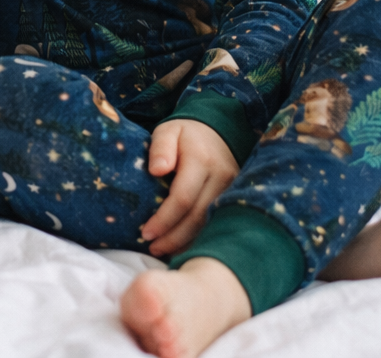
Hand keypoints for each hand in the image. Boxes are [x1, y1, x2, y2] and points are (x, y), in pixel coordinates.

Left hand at [139, 119, 240, 255]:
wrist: (219, 130)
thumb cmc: (186, 134)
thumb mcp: (168, 130)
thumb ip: (161, 147)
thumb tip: (157, 170)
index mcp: (201, 160)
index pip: (183, 198)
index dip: (164, 219)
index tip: (146, 232)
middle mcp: (221, 177)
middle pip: (197, 217)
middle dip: (173, 237)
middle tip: (152, 247)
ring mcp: (232, 189)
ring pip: (209, 224)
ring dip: (186, 242)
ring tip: (163, 250)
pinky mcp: (235, 198)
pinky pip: (216, 222)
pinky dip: (198, 237)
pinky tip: (182, 245)